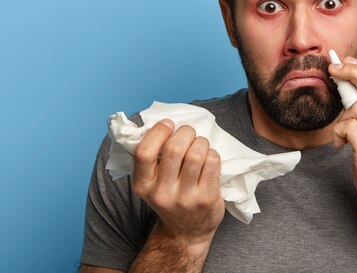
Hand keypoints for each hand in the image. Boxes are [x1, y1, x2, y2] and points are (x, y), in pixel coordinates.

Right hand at [131, 119, 224, 245]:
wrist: (185, 232)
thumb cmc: (170, 197)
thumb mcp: (151, 183)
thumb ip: (153, 158)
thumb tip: (162, 122)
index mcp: (143, 185)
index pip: (144, 152)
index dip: (158, 132)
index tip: (168, 124)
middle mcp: (162, 193)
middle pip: (174, 148)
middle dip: (185, 132)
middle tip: (189, 134)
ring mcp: (186, 198)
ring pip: (196, 153)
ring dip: (201, 142)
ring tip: (200, 146)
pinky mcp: (207, 199)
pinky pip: (213, 162)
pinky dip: (212, 154)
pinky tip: (209, 159)